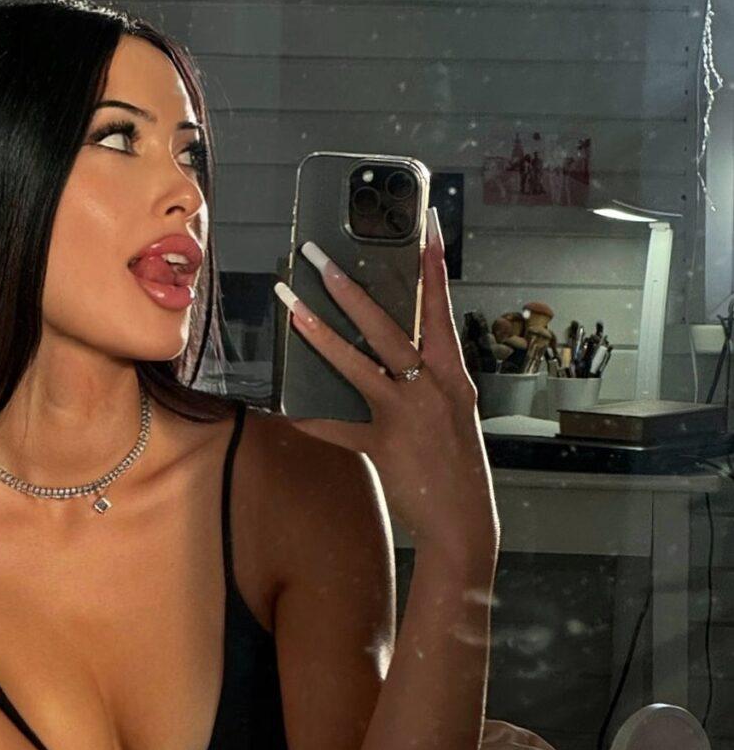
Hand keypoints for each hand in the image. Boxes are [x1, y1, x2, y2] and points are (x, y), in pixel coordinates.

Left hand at [275, 207, 498, 554]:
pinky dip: (310, 418)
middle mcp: (433, 387)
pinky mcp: (383, 446)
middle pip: (387, 326)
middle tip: (317, 256)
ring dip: (319, 332)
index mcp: (454, 375)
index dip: (434, 266)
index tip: (427, 226)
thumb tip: (390, 354)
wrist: (465, 524)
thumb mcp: (452, 413)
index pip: (441, 309)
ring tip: (290, 305)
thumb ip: (425, 381)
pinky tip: (283, 408)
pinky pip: (336, 428)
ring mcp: (407, 415)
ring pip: (356, 363)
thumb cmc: (458, 465)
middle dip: (349, 289)